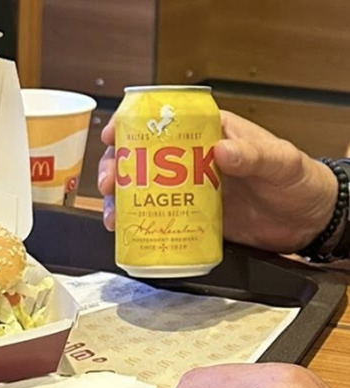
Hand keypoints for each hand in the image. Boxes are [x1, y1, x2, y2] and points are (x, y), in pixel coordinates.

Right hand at [98, 110, 337, 252]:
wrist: (310, 221)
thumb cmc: (298, 180)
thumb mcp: (281, 161)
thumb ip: (254, 154)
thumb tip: (222, 151)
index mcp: (208, 134)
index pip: (162, 122)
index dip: (131, 125)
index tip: (113, 134)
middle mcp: (190, 161)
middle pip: (140, 159)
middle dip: (115, 169)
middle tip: (109, 184)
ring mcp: (187, 190)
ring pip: (141, 190)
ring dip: (120, 201)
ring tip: (113, 216)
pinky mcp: (190, 217)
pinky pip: (157, 218)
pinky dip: (138, 224)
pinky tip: (127, 232)